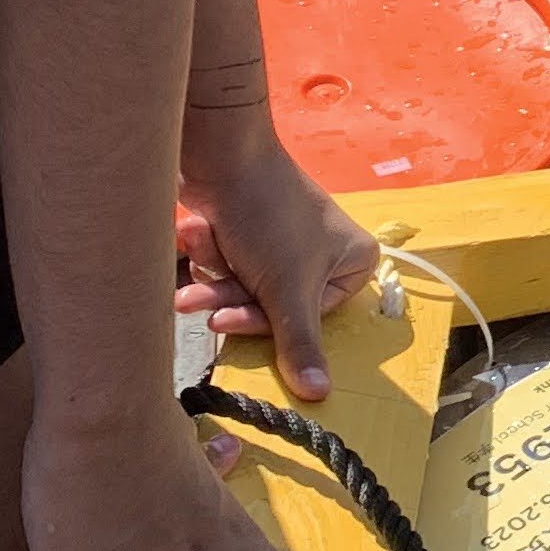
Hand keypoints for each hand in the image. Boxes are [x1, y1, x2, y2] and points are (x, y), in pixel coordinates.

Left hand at [176, 110, 380, 401]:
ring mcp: (287, 243)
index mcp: (354, 262)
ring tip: (195, 252)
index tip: (228, 316)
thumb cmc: (268, 215)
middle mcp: (326, 253)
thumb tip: (320, 398)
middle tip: (195, 298)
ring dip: (214, 276)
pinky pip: (232, 268)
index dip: (264, 319)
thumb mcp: (287, 286)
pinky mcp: (253, 233)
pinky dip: (211, 256)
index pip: (309, 318)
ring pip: (247, 288)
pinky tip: (198, 234)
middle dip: (230, 294)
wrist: (221, 152)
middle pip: (274, 306)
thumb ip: (301, 343)